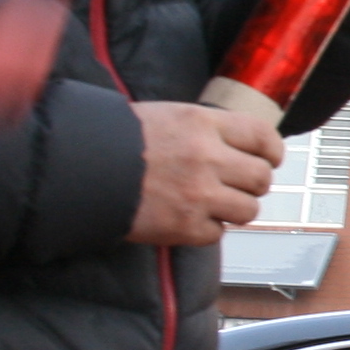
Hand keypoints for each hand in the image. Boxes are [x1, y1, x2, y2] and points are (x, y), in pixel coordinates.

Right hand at [126, 100, 281, 244]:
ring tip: (212, 203)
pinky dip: (206, 228)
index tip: (270, 159)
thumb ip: (206, 130)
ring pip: (247, 209)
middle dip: (252, 183)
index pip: (263, 138)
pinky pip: (217, 233)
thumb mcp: (167, 116)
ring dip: (234, 209)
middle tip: (236, 184)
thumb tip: (241, 144)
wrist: (77, 169)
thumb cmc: (115, 140)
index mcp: (203, 123)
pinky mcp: (185, 226)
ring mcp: (198, 194)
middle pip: (261, 178)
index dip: (272, 151)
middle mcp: (207, 158)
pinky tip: (187, 217)